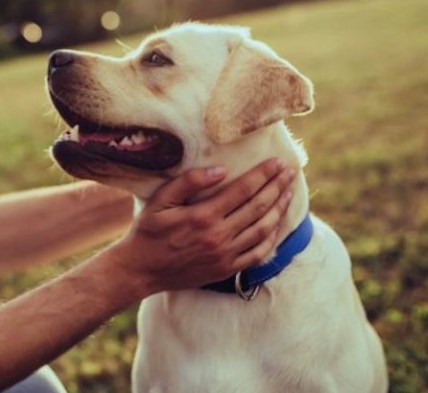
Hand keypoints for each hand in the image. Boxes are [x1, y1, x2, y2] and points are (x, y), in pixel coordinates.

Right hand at [108, 159, 295, 295]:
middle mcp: (218, 236)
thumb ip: (188, 182)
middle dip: (277, 187)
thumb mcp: (160, 200)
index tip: (277, 162)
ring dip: (279, 209)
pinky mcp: (226, 269)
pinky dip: (272, 237)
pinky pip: (258, 253)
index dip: (263, 174)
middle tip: (290, 172)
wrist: (141, 270)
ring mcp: (225, 255)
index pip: (243, 190)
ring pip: (263, 229)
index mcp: (203, 215)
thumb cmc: (148, 231)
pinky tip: (277, 224)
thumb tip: (220, 170)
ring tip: (288, 193)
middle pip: (258, 207)